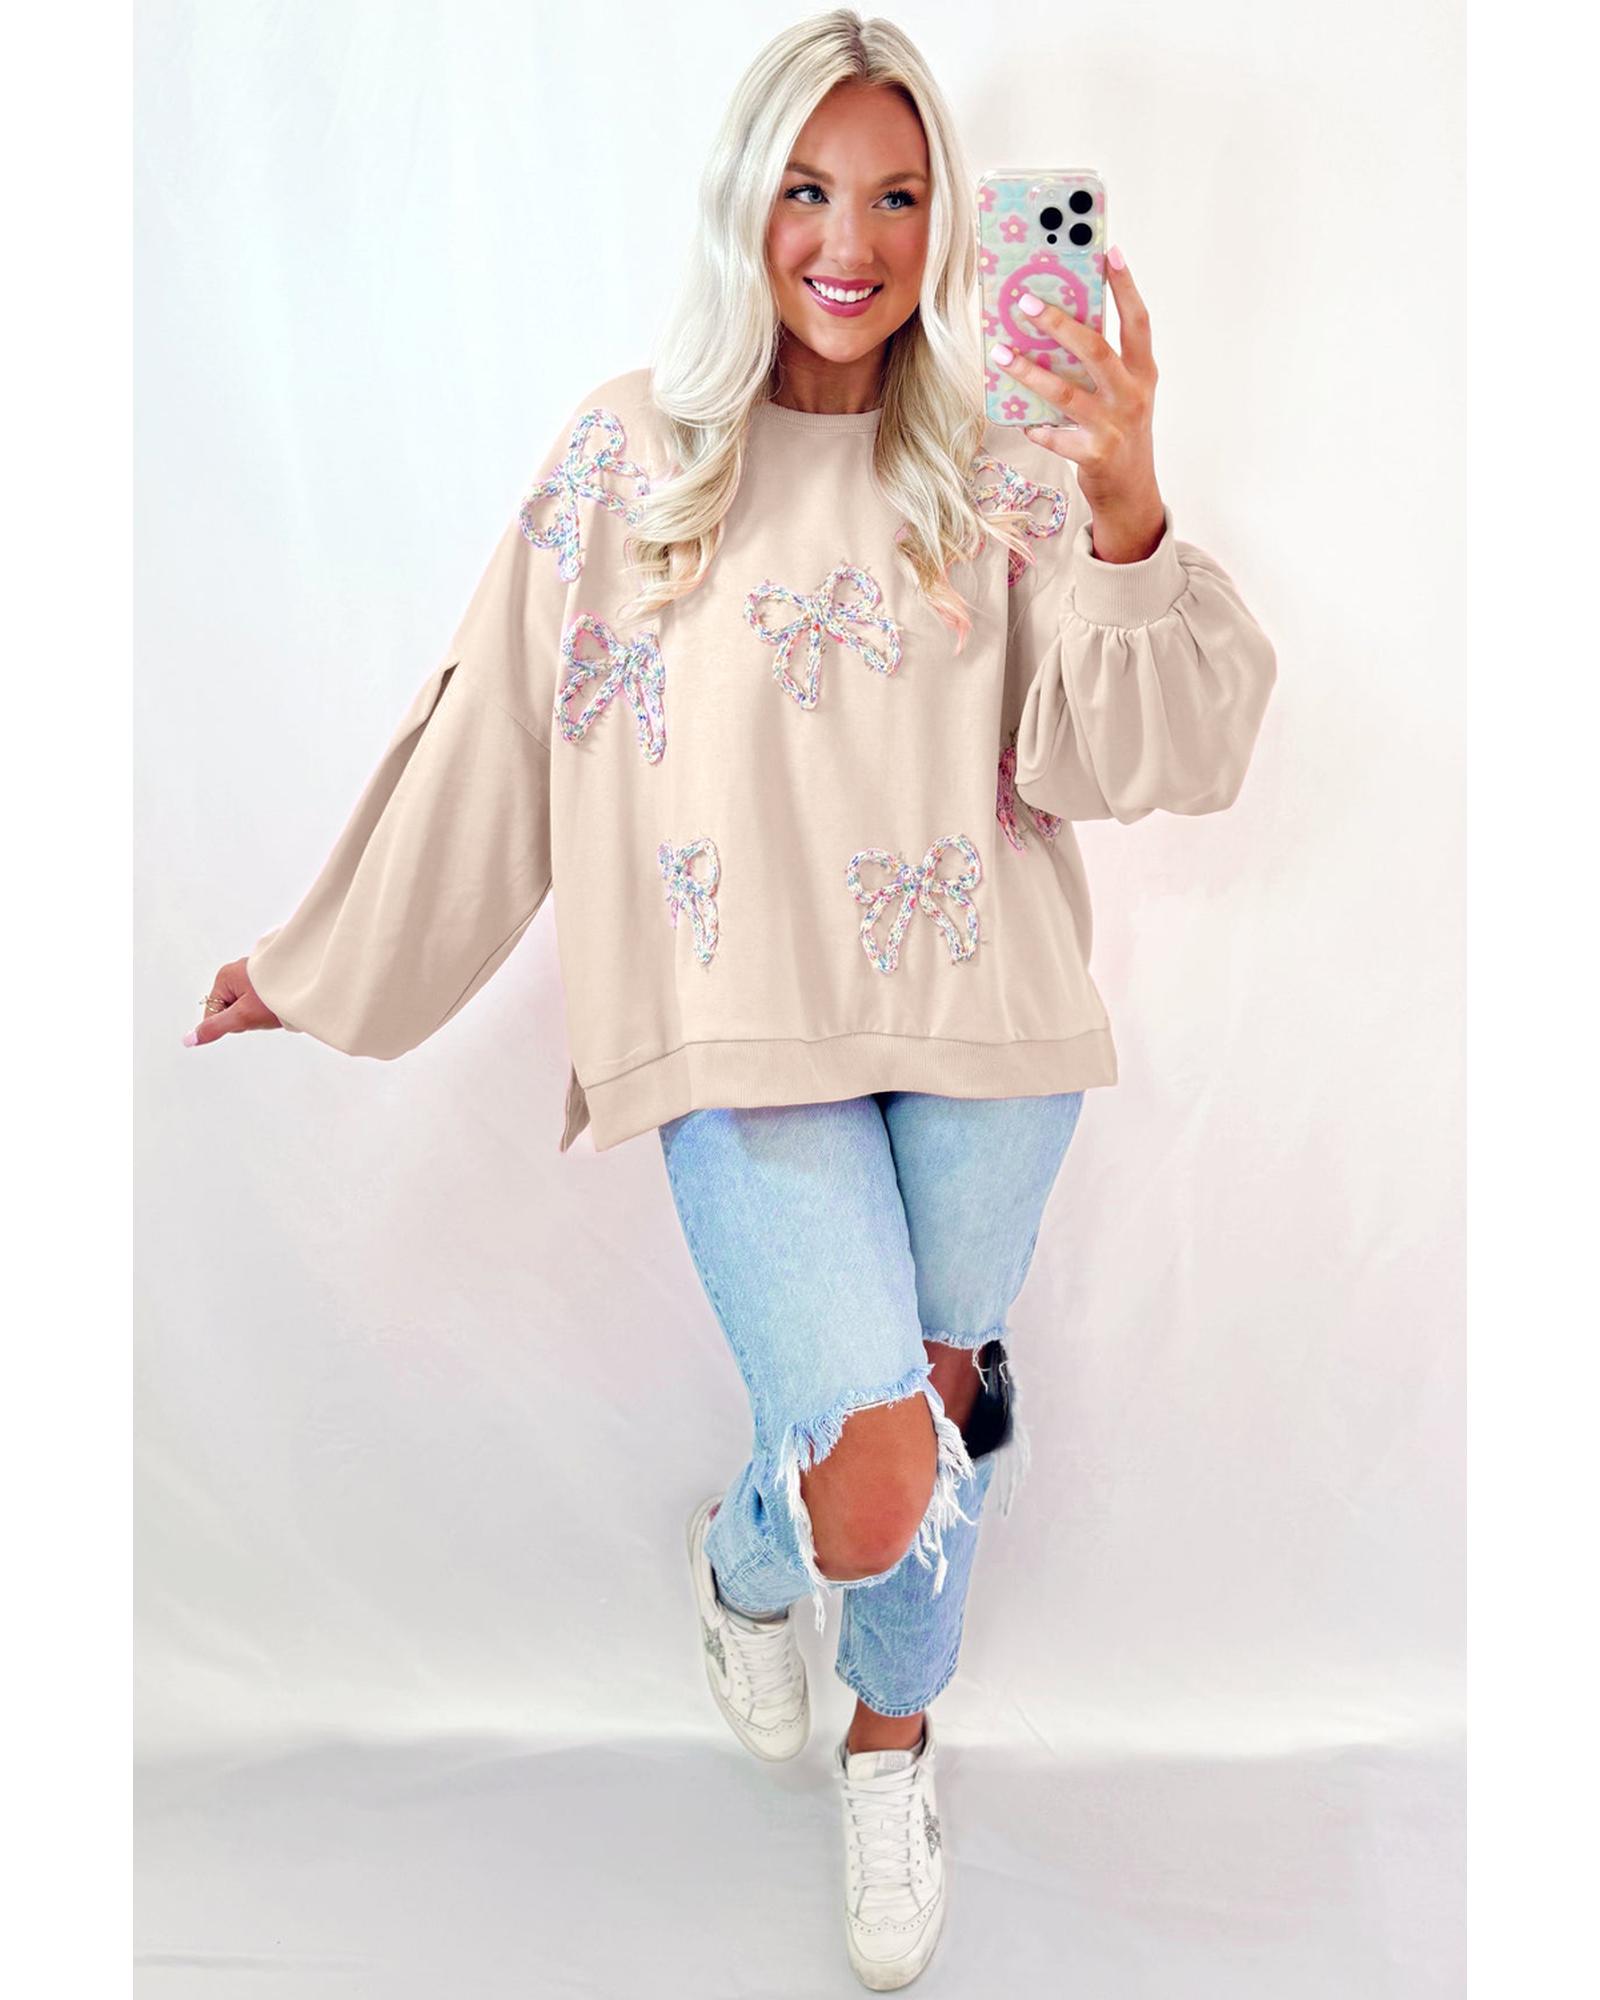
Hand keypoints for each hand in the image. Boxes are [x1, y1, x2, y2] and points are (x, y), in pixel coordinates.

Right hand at [184, 956, 282, 1046]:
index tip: (248, 1016)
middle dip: (247, 1017)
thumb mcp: (242, 1016)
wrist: (312, 983)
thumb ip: (215, 1028)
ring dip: (261, 1013)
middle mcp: (237, 972)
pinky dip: (271, 1008)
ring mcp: (253, 975)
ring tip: (274, 1007)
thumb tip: (188, 1039)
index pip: (214, 1013)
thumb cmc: (276, 997)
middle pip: (231, 1010)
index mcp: (225, 976)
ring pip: (248, 1008)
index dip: (232, 1022)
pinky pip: (262, 1002)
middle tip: (263, 1011)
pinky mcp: (268, 981)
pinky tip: (280, 1005)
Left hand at [990, 246, 1164, 562]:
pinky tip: (1021, 420)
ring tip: (1000, 354)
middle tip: (1026, 302)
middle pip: (1096, 350)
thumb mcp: (1123, 392)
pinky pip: (1057, 437)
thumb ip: (1100, 361)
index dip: (1125, 286)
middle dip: (1060, 324)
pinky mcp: (1095, 455)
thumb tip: (1057, 321)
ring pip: (1067, 393)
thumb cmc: (1120, 430)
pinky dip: (1037, 428)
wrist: (1132, 491)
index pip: (1138, 321)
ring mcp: (1114, 426)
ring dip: (1030, 372)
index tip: (1109, 252)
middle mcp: (1132, 395)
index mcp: (1142, 372)